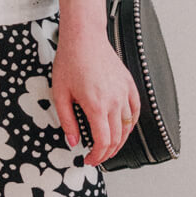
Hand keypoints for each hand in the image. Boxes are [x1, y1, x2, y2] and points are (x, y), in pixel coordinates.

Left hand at [50, 27, 140, 166]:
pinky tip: (123, 128)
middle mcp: (114, 101)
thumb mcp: (60, 94)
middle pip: (118, 138)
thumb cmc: (70, 62)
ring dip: (120, 141)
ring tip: (109, 147)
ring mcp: (124, 92)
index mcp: (96, 105)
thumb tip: (73, 141)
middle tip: (97, 157)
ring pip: (128, 126)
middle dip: (108, 152)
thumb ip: (67, 121)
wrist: (84, 37)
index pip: (104, 141)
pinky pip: (135, 110)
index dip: (98, 156)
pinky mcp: (129, 84)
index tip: (89, 160)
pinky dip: (131, 123)